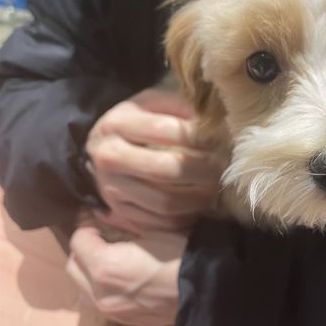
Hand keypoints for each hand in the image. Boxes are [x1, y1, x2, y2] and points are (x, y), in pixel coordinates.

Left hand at [67, 223, 186, 325]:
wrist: (203, 287)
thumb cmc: (179, 252)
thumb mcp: (151, 228)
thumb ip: (120, 221)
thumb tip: (101, 214)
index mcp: (104, 266)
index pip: (78, 240)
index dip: (87, 225)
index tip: (98, 219)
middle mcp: (99, 292)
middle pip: (73, 266)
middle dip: (83, 250)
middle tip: (102, 239)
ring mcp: (110, 311)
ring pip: (82, 289)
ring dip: (89, 273)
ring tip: (108, 262)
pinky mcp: (123, 320)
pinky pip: (100, 303)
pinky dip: (102, 289)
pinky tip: (123, 280)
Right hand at [86, 88, 222, 232]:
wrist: (101, 147)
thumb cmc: (137, 121)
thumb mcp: (153, 103)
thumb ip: (179, 105)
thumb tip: (213, 120)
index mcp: (117, 124)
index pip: (164, 131)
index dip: (198, 136)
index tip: (220, 139)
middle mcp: (109, 157)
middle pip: (167, 170)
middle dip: (204, 171)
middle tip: (224, 168)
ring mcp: (111, 188)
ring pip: (165, 202)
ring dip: (198, 199)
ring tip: (216, 188)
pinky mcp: (118, 211)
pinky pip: (159, 222)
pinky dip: (185, 217)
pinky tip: (199, 205)